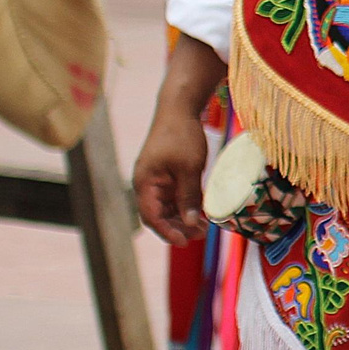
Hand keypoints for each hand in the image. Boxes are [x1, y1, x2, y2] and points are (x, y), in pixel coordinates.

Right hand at [131, 107, 209, 246]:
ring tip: (204, 228)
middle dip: (177, 227)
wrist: (179, 108)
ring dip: (184, 218)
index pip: (151, 216)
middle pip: (159, 214)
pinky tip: (203, 213)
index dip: (167, 230)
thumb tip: (191, 223)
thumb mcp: (189, 168)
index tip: (184, 241)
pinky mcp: (169, 174)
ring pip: (168, 207)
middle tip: (199, 236)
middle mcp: (148, 184)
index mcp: (145, 183)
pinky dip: (187, 205)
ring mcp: (158, 179)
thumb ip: (189, 196)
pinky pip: (176, 196)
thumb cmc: (181, 135)